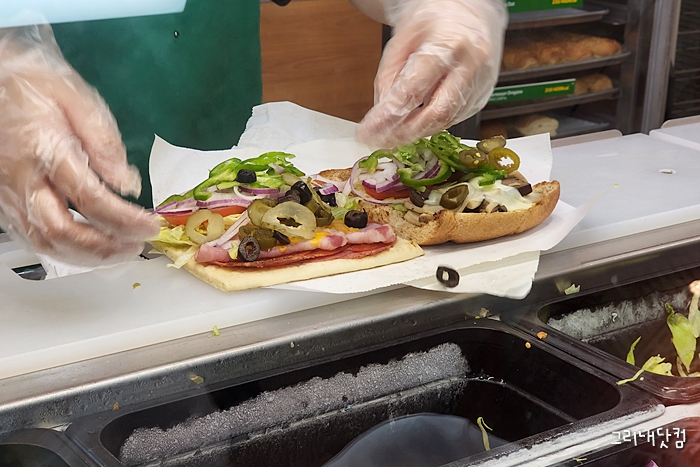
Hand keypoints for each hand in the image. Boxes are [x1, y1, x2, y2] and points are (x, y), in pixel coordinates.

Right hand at [0, 25, 158, 265]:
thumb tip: (128, 184)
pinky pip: (33, 237)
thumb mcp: (76, 98)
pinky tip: (92, 247)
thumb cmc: (36, 85)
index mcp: (45, 151)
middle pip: (61, 231)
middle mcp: (22, 180)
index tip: (152, 226)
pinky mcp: (5, 202)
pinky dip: (66, 250)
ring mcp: (9, 195)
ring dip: (87, 256)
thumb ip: (104, 142)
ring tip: (122, 251)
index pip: (89, 198)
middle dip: (104, 248)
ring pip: (44, 242)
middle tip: (138, 246)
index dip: (124, 220)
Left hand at [356, 0, 506, 147]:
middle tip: (381, 140)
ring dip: (416, 132)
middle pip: (436, 112)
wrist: (470, 13)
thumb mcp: (402, 39)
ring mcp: (481, 82)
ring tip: (393, 135)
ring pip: (446, 120)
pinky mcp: (483, 96)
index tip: (369, 131)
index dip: (389, 115)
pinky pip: (454, 117)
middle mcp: (470, 65)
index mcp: (448, 44)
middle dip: (405, 132)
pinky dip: (431, 125)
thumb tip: (381, 114)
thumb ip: (389, 76)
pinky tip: (415, 124)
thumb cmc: (435, 20)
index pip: (414, 88)